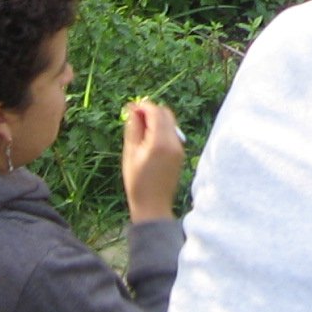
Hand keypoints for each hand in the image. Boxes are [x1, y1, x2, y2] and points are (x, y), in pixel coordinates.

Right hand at [121, 99, 185, 222]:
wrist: (153, 205)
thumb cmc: (137, 181)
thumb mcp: (130, 153)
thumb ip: (133, 128)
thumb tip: (133, 109)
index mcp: (160, 141)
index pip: (155, 112)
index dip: (143, 106)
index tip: (130, 107)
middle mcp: (174, 141)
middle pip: (166, 113)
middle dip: (151, 111)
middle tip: (134, 116)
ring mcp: (180, 147)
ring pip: (170, 122)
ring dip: (157, 119)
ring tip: (140, 129)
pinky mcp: (181, 153)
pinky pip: (172, 133)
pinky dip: (162, 129)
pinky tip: (149, 139)